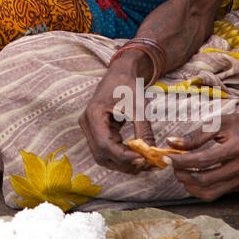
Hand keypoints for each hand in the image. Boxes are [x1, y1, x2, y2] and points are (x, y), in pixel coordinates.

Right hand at [78, 49, 156, 173]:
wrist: (120, 73)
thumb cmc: (128, 85)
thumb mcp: (139, 107)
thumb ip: (144, 131)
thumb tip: (150, 154)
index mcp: (94, 115)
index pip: (105, 145)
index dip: (123, 156)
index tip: (143, 159)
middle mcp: (87, 123)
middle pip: (102, 155)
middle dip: (123, 163)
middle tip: (145, 164)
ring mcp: (90, 128)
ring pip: (103, 156)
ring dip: (122, 163)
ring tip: (143, 161)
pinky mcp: (96, 131)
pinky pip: (106, 150)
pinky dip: (121, 156)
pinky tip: (136, 155)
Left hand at [167, 111, 238, 200]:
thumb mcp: (220, 122)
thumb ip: (196, 135)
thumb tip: (171, 142)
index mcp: (237, 147)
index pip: (203, 160)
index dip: (181, 161)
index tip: (167, 158)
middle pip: (205, 179)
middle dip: (183, 174)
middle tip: (173, 166)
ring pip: (211, 192)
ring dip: (190, 186)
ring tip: (181, 173)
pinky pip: (219, 193)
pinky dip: (202, 188)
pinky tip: (194, 177)